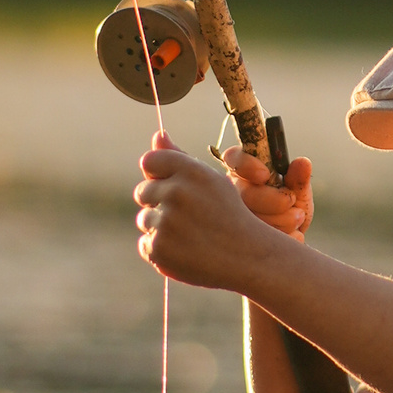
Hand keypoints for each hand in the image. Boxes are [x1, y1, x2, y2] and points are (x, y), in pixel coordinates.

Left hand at [135, 133, 279, 288]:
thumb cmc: (229, 215)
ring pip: (144, 219)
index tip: (171, 188)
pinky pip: (145, 244)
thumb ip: (179, 157)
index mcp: (191, 172)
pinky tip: (185, 252)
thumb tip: (157, 135)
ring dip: (160, 228)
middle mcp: (177, 193)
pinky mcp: (159, 248)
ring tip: (189, 237)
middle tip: (187, 218)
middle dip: (159, 203)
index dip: (158, 176)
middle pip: (143, 192)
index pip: (149, 162)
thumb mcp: (210, 180)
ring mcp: (166, 222)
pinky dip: (160, 251)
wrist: (248, 258)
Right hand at [222, 145, 313, 237]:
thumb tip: (303, 163)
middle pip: (246, 195)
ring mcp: (235, 217)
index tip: (264, 175)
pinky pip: (262, 240)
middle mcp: (234, 192)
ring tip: (297, 217)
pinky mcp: (242, 240)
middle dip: (275, 201)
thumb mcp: (298, 190)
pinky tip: (291, 233)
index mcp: (244, 171)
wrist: (289, 237)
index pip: (234, 159)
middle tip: (293, 203)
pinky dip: (284, 237)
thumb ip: (299, 177)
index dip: (246, 166)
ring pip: (254, 219)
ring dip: (284, 220)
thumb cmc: (290, 206)